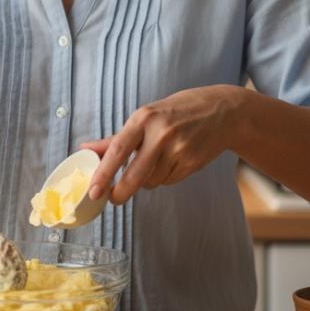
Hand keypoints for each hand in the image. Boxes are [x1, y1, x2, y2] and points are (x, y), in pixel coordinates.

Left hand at [80, 85, 248, 204]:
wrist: (223, 111)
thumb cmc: (179, 111)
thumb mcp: (146, 116)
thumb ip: (115, 137)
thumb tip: (86, 149)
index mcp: (144, 118)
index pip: (118, 150)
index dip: (104, 173)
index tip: (93, 191)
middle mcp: (161, 134)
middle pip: (135, 175)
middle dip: (120, 192)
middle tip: (112, 199)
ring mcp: (179, 149)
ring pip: (151, 181)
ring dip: (146, 180)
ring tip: (156, 160)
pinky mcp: (193, 163)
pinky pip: (168, 181)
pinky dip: (164, 177)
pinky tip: (173, 161)